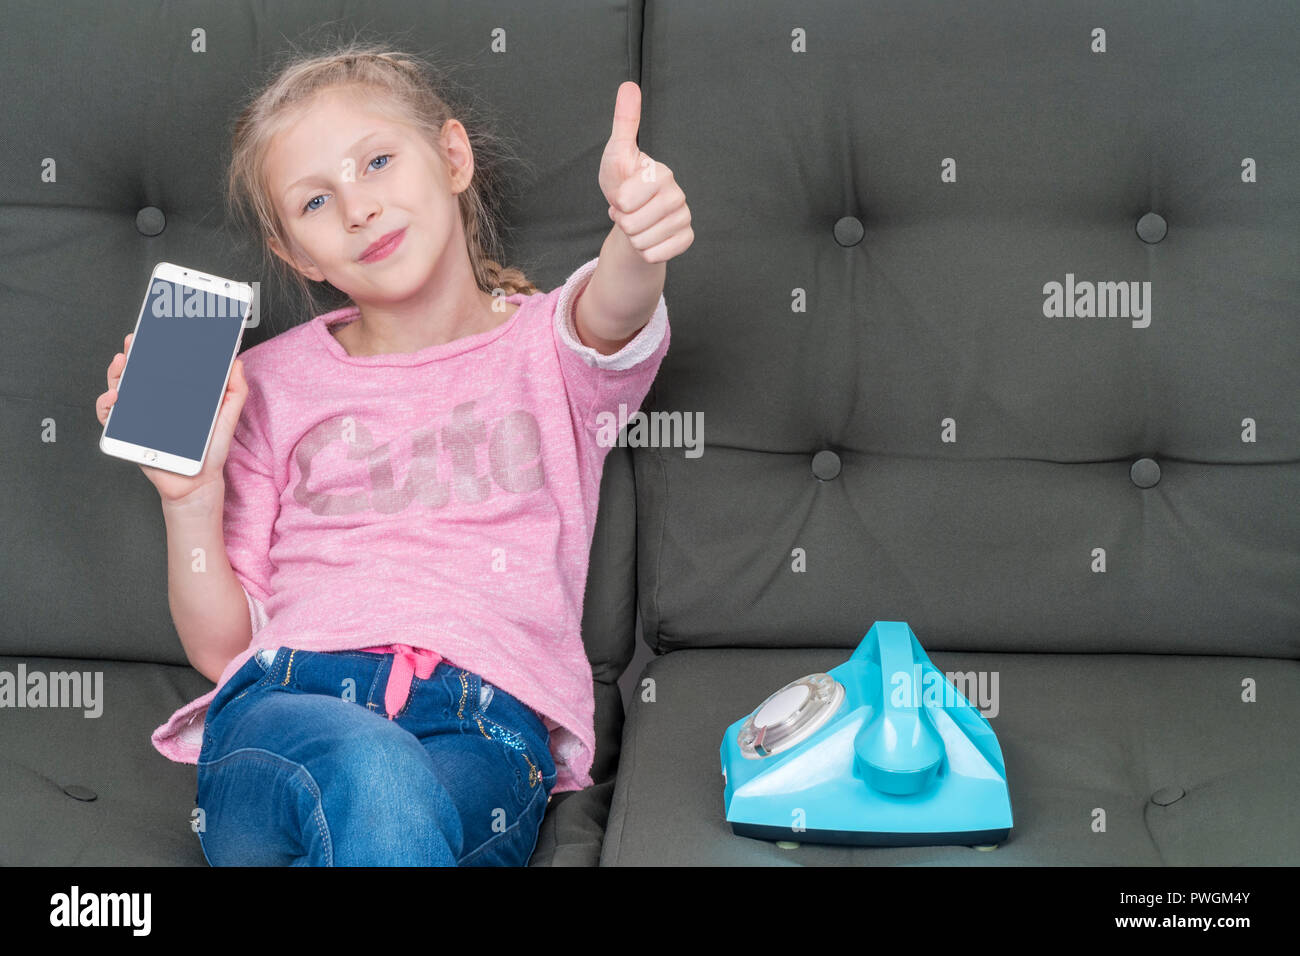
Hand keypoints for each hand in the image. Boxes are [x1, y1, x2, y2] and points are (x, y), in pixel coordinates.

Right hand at [97, 331, 248, 505]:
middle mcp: (154, 400)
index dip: (157, 347)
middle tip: (134, 340)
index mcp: (176, 393)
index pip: (162, 364)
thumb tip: (236, 361)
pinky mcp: (127, 432)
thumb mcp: (227, 415)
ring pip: (119, 387)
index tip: (157, 331)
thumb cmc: (211, 449)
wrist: (198, 481)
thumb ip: (234, 389)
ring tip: (123, 361)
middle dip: (132, 353)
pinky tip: (116, 395)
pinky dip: (106, 403)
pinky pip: (109, 416)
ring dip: (116, 372)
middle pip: (137, 371)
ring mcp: (138, 415)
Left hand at [598, 80, 693, 263]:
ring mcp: (684, 217)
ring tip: (636, 222)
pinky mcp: (686, 238)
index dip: (618, 203)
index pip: (626, 202)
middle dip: (623, 222)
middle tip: (629, 211)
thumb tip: (628, 85)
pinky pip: (656, 255)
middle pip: (633, 225)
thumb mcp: (617, 152)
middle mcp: (678, 195)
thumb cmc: (622, 182)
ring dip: (632, 237)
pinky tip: (648, 237)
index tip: (623, 194)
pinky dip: (645, 251)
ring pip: (642, 242)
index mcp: (662, 174)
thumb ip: (624, 122)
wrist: (632, 215)